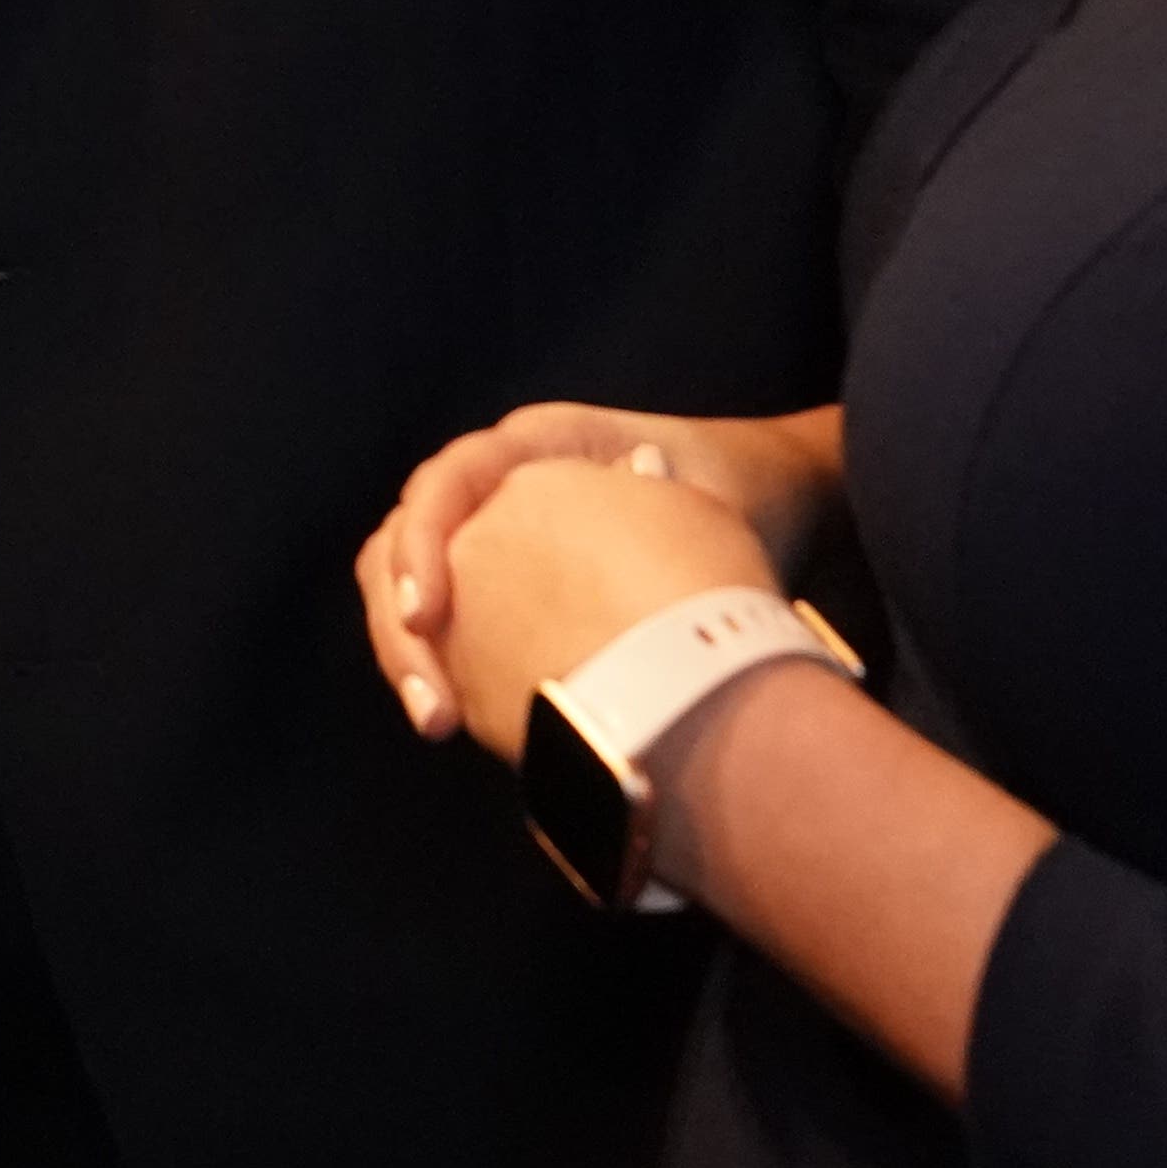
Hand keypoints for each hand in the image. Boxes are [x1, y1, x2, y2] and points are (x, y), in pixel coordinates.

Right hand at [359, 401, 840, 739]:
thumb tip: (620, 551)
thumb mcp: (711, 500)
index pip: (446, 481)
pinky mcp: (505, 588)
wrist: (767, 503)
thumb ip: (663, 516)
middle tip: (433, 707)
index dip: (423, 544)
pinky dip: (441, 668)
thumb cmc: (742, 490)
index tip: (428, 616)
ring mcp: (496, 536)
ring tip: (437, 721)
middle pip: (403, 539)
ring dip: (410, 654)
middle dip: (399, 623)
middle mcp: (501, 483)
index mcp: (540, 445)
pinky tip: (459, 722)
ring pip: (411, 587)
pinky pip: (449, 623)